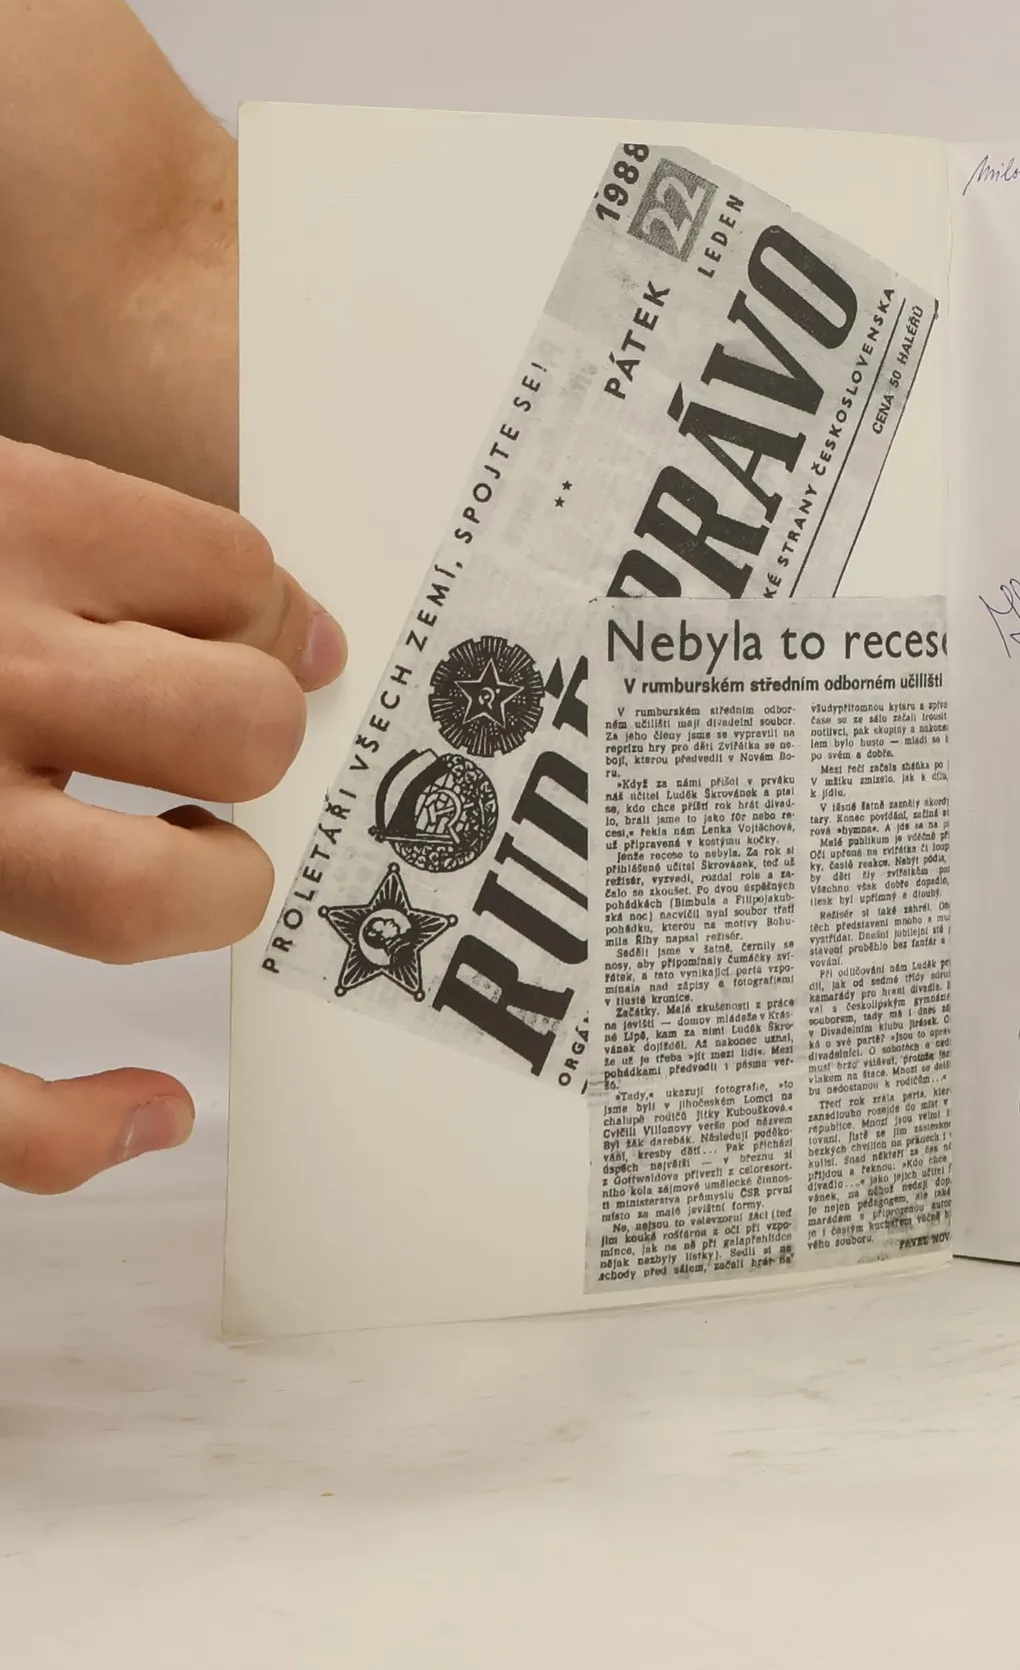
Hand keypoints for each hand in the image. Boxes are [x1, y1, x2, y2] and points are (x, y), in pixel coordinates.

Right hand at [0, 437, 345, 1190]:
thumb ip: (95, 541)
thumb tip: (301, 634)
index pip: (235, 572)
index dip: (259, 610)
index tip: (237, 629)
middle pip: (237, 729)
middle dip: (255, 738)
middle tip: (206, 744)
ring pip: (148, 899)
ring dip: (205, 892)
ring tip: (188, 862)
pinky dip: (68, 1128)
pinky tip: (145, 1104)